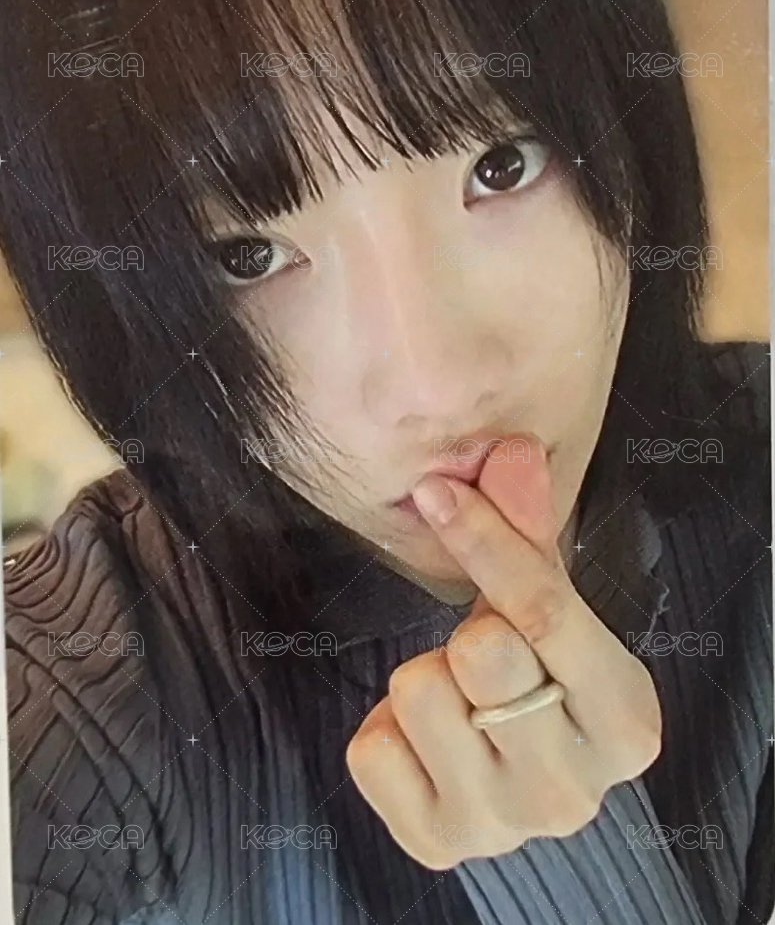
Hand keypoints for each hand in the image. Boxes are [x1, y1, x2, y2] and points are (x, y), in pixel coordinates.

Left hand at [345, 436, 662, 869]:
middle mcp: (573, 791)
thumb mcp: (551, 607)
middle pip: (481, 652)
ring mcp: (502, 829)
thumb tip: (510, 452)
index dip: (487, 539)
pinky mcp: (435, 844)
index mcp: (626, 722)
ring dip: (425, 679)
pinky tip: (424, 742)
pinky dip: (385, 732)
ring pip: (416, 691)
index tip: (436, 492)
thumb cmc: (542, 676)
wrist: (520, 775)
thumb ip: (529, 531)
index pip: (546, 611)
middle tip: (482, 653)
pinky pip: (370, 750)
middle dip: (467, 631)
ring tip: (457, 700)